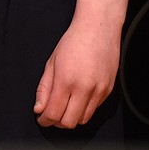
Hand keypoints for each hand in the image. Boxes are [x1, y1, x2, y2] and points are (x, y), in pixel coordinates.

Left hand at [32, 14, 119, 128]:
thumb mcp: (52, 62)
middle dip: (57, 121)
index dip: (44, 120)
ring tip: (66, 105)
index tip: (42, 117)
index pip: (53, 114)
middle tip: (52, 112)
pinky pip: (94, 109)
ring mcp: (99, 89)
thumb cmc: (74, 41)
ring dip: (72, 116)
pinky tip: (79, 95)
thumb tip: (39, 109)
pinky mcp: (108, 89)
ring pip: (83, 119)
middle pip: (68, 122)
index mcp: (66, 80)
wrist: (99, 27)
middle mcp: (84, 87)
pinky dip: (84, 108)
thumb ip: (44, 89)